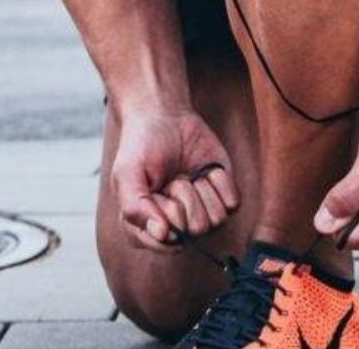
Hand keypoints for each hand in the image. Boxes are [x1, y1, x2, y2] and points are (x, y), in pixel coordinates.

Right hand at [107, 106, 240, 252]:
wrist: (165, 116)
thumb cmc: (141, 146)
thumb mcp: (127, 174)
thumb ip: (135, 208)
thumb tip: (162, 235)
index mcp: (147, 228)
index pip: (166, 242)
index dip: (165, 216)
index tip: (156, 193)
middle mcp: (176, 226)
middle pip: (194, 230)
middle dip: (183, 196)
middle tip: (171, 178)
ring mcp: (201, 213)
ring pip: (216, 220)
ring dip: (200, 188)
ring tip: (186, 173)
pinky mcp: (222, 198)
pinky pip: (231, 203)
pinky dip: (219, 181)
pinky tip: (204, 170)